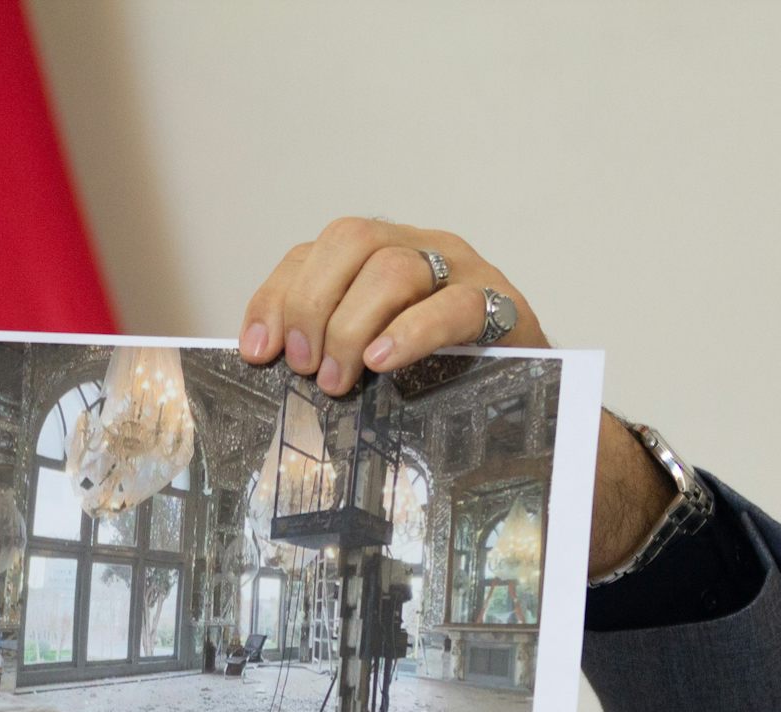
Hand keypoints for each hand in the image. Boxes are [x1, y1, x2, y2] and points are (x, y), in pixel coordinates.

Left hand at [238, 217, 672, 580]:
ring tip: (338, 380)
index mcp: (378, 254)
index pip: (313, 251)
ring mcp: (461, 269)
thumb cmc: (436, 377)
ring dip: (352, 326)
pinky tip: (383, 362)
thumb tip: (260, 359)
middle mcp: (418, 247)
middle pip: (350, 240)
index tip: (257, 352)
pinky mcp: (500, 303)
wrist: (523, 403)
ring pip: (394, 267)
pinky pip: (454, 304)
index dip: (277, 298)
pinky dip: (411, 332)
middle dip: (313, 306)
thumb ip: (323, 346)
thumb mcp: (370, 357)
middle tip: (304, 369)